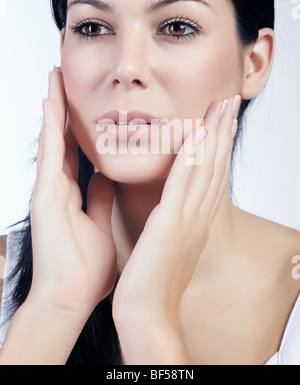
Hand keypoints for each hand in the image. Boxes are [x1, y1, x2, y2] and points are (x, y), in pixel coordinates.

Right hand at [29, 67, 116, 317]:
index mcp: (75, 193)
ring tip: (55, 76)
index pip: (80, 150)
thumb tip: (107, 176)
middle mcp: (60, 186)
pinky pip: (51, 153)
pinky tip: (51, 102)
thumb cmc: (86, 268)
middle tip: (66, 76)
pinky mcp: (46, 195)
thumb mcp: (99, 222)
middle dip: (66, 107)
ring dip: (55, 106)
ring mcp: (51, 189)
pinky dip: (50, 126)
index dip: (82, 124)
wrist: (71, 298)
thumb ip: (99, 198)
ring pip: (54, 138)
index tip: (89, 101)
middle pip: (65, 138)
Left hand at [112, 95, 240, 362]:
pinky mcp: (170, 224)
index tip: (222, 120)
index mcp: (196, 220)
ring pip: (205, 168)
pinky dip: (193, 158)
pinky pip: (183, 184)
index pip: (211, 175)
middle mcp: (198, 216)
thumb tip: (170, 207)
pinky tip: (199, 135)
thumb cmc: (152, 281)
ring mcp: (187, 219)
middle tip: (230, 102)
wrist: (147, 313)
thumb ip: (173, 221)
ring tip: (222, 106)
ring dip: (214, 135)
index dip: (218, 144)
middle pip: (215, 166)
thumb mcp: (168, 244)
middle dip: (223, 131)